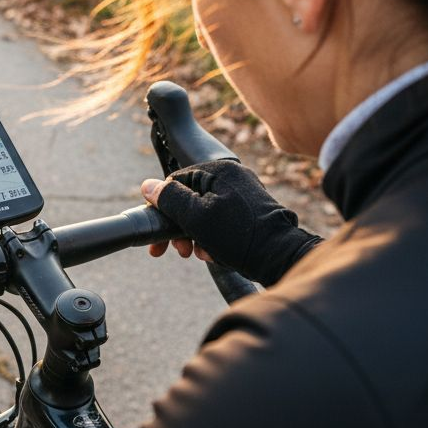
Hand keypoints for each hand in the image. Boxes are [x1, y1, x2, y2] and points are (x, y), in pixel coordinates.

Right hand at [141, 159, 322, 286]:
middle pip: (192, 198)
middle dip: (180, 226)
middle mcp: (233, 177)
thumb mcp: (196, 217)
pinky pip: (222, 220)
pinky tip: (214, 254)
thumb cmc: (239, 236)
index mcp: (219, 171)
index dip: (164, 207)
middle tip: (177, 250)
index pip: (177, 181)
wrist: (280, 257)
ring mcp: (244, 194)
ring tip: (198, 253)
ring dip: (195, 235)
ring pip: (205, 212)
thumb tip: (148, 186)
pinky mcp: (251, 212)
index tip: (158, 232)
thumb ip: (170, 199)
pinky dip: (213, 237)